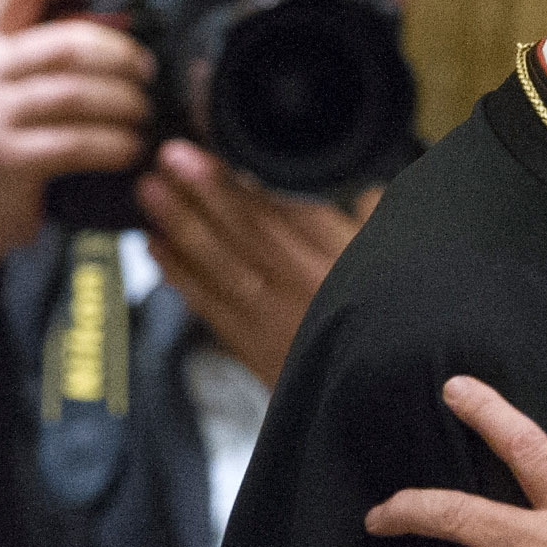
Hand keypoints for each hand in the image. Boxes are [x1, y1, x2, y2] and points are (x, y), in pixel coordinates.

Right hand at [0, 0, 153, 290]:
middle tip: (149, 71)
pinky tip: (129, 147)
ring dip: (126, 103)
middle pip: (68, 41)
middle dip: (122, 54)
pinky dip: (115, 143)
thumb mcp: (10, 69)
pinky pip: (78, 142)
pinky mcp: (9, 158)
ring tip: (143, 113)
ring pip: (78, 93)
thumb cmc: (0, 131)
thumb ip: (44, 15)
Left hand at [139, 140, 374, 385]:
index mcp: (347, 260)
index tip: (221, 145)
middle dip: (208, 192)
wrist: (369, 401)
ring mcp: (276, 318)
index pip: (296, 208)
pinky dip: (179, 274)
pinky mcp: (252, 345)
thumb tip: (360, 184)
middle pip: (252, 232)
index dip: (253, 176)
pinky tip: (157, 245)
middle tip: (172, 157)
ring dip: (183, 225)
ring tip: (153, 191)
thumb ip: (374, 221)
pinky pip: (209, 306)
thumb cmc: (380, 324)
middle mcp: (309, 286)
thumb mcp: (393, 264)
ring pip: (223, 265)